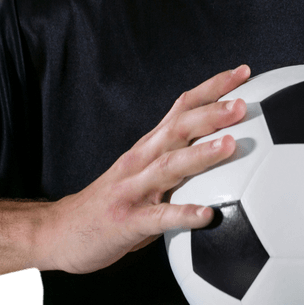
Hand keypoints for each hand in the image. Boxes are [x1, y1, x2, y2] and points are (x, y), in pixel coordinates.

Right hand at [37, 65, 249, 273]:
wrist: (59, 232)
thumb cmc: (113, 203)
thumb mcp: (144, 172)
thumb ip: (178, 160)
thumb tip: (226, 149)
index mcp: (149, 146)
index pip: (183, 107)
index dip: (213, 88)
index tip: (244, 72)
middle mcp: (141, 160)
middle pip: (178, 128)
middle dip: (211, 113)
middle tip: (243, 104)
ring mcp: (133, 189)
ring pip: (170, 165)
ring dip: (201, 154)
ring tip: (231, 145)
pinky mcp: (128, 221)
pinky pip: (159, 217)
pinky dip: (184, 214)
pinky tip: (208, 216)